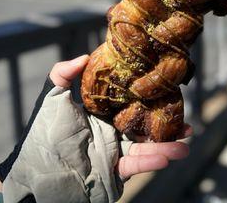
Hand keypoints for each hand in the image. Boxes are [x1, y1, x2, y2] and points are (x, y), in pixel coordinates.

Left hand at [50, 56, 191, 178]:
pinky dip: (152, 161)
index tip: (165, 91)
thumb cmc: (45, 131)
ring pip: (146, 146)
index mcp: (102, 113)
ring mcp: (114, 151)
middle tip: (186, 121)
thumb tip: (85, 55)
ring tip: (187, 140)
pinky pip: (136, 165)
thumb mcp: (53, 98)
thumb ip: (64, 73)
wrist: (39, 169)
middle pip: (143, 126)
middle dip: (165, 124)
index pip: (130, 104)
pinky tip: (168, 155)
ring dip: (167, 145)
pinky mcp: (114, 170)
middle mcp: (112, 131)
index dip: (147, 99)